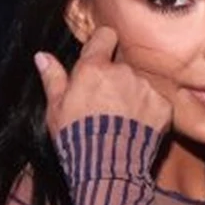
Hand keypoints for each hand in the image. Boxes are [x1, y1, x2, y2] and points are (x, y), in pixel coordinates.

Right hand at [35, 26, 172, 139]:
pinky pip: (157, 103)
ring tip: (122, 122)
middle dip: (116, 81)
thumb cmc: (76, 139)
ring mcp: (145, 88)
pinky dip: (151, 113)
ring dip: (134, 97)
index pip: (105, 36)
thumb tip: (41, 56)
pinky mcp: (163, 106)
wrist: (108, 168)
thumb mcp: (56, 109)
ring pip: (140, 85)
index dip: (103, 44)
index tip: (101, 56)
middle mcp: (122, 71)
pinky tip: (138, 129)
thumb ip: (53, 78)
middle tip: (106, 107)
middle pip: (122, 66)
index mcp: (94, 68)